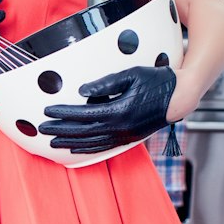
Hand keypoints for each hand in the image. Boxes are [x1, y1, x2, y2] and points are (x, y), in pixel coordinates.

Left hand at [39, 65, 176, 153]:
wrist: (181, 98)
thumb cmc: (158, 81)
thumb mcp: (132, 74)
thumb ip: (106, 82)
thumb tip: (82, 90)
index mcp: (120, 110)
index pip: (84, 114)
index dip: (64, 113)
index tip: (48, 110)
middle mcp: (121, 127)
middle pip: (83, 131)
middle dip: (61, 130)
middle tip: (42, 129)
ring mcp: (125, 135)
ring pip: (92, 142)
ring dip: (70, 142)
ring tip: (52, 141)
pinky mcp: (128, 138)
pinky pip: (103, 147)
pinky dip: (87, 149)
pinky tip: (75, 148)